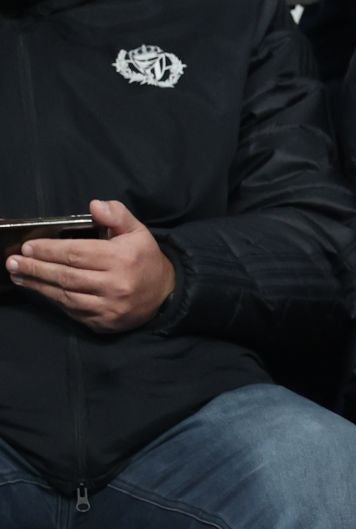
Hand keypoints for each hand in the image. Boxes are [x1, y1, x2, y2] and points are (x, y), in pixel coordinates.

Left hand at [6, 200, 176, 332]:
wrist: (167, 295)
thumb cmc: (146, 259)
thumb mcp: (138, 231)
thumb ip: (117, 215)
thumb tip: (94, 206)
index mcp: (122, 259)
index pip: (76, 253)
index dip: (49, 250)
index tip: (28, 247)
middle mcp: (116, 285)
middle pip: (66, 275)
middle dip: (36, 267)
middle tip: (13, 262)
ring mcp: (110, 307)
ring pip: (66, 296)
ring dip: (39, 285)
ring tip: (19, 275)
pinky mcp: (106, 323)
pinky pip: (73, 312)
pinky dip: (55, 301)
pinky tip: (41, 290)